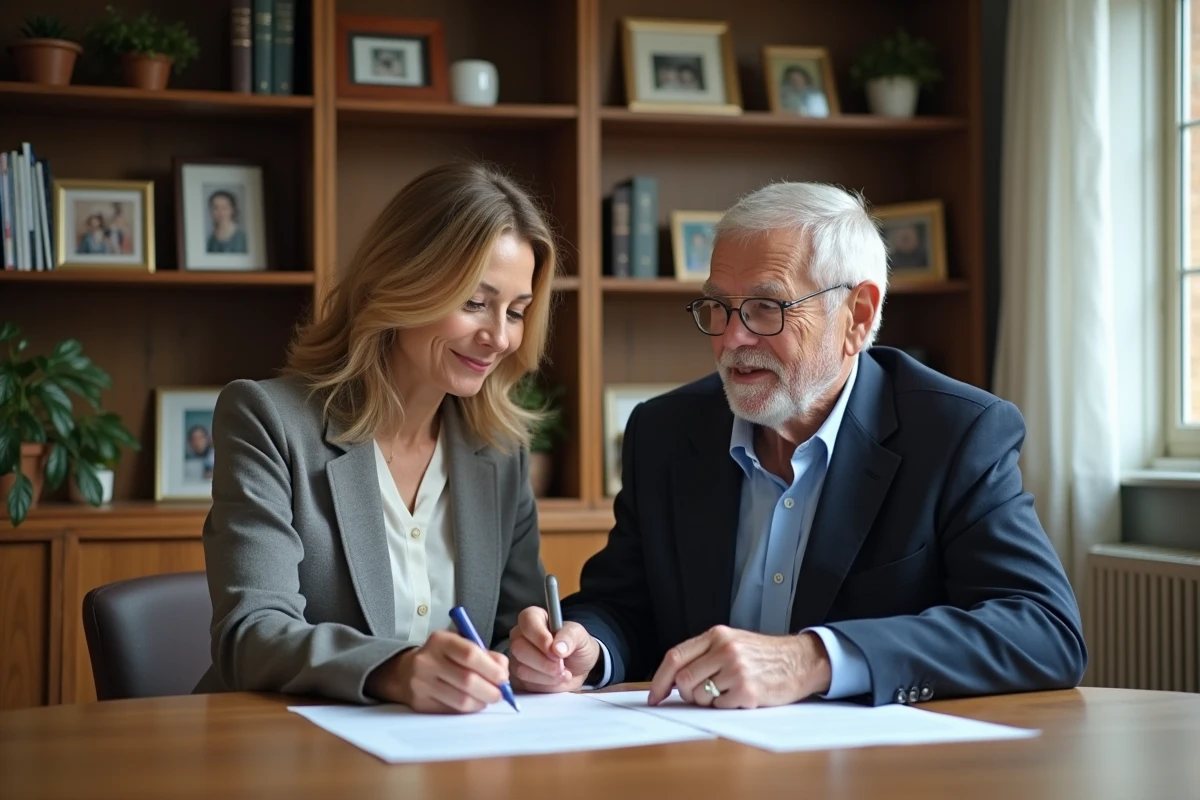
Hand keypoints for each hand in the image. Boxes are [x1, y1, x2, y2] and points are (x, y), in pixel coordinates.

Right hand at [364, 629, 509, 712]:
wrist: (405, 671)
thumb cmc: (442, 657)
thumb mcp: (460, 645)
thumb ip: (485, 655)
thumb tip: (503, 672)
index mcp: (440, 641)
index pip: (469, 654)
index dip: (491, 669)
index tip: (503, 677)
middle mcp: (427, 661)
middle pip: (467, 680)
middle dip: (490, 690)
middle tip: (500, 694)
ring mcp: (421, 684)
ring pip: (461, 700)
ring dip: (481, 702)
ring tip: (487, 699)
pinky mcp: (420, 703)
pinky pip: (451, 711)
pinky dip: (468, 710)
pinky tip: (472, 703)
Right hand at [508, 606, 600, 692]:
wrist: (578, 667)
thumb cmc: (576, 646)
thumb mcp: (580, 636)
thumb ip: (570, 636)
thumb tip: (558, 647)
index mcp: (535, 619)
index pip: (527, 621)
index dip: (540, 636)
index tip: (554, 650)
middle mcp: (520, 636)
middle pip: (519, 647)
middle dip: (544, 661)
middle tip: (561, 665)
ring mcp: (517, 657)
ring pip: (521, 668)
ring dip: (546, 675)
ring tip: (563, 672)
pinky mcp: (517, 677)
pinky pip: (525, 683)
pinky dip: (544, 685)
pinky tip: (555, 680)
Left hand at [647, 626, 831, 708]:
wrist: (799, 660)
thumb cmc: (763, 655)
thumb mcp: (732, 642)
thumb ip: (704, 654)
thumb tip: (672, 680)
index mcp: (716, 635)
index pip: (675, 657)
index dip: (660, 679)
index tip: (655, 696)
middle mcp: (724, 649)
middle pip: (684, 680)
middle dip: (686, 695)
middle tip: (701, 696)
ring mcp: (736, 670)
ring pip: (699, 696)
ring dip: (707, 701)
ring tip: (727, 692)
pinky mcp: (747, 691)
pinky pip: (719, 707)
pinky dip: (725, 707)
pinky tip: (740, 697)